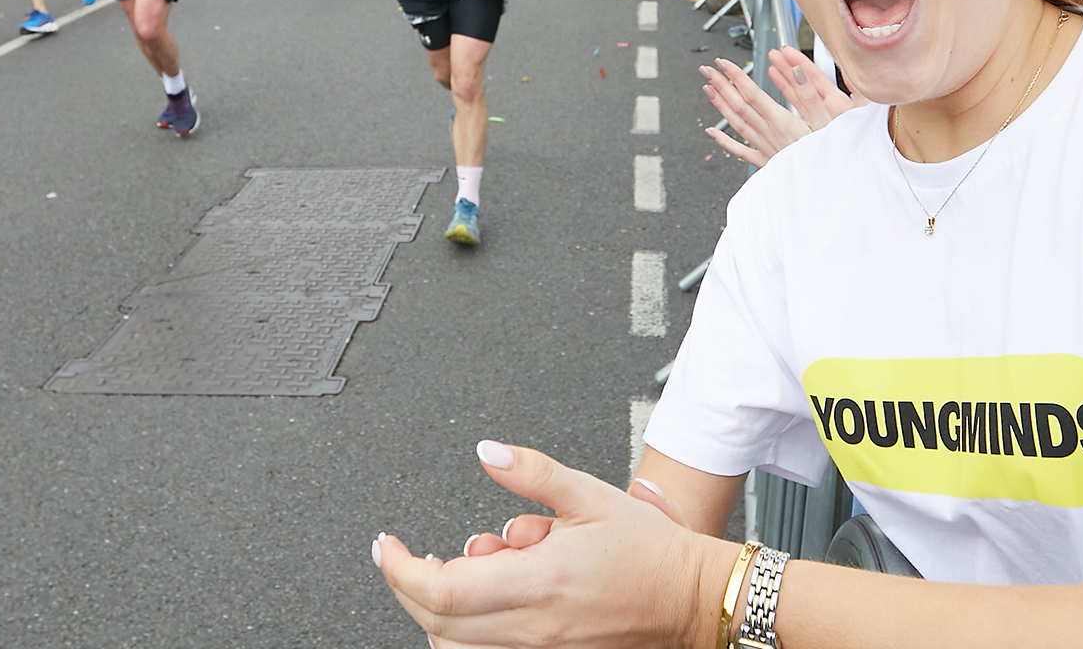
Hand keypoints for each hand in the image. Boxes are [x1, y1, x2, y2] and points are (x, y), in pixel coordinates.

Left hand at [375, 442, 706, 648]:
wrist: (693, 599)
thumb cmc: (650, 551)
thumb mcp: (589, 494)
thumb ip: (531, 471)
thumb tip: (487, 452)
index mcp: (537, 580)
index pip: (438, 588)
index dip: (400, 568)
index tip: (388, 547)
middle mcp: (533, 626)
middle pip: (436, 622)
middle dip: (410, 587)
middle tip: (410, 558)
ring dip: (438, 615)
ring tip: (456, 576)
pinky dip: (466, 636)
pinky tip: (481, 604)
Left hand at [701, 48, 859, 166]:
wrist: (824, 188)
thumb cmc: (828, 157)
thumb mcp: (827, 122)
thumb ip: (809, 95)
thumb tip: (797, 70)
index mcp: (782, 122)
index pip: (752, 94)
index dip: (736, 76)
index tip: (723, 63)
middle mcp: (769, 134)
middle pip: (740, 106)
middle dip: (722, 85)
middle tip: (707, 69)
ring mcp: (765, 148)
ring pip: (737, 124)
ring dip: (721, 105)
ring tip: (708, 89)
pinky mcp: (767, 162)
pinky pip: (740, 150)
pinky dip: (724, 140)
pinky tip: (711, 133)